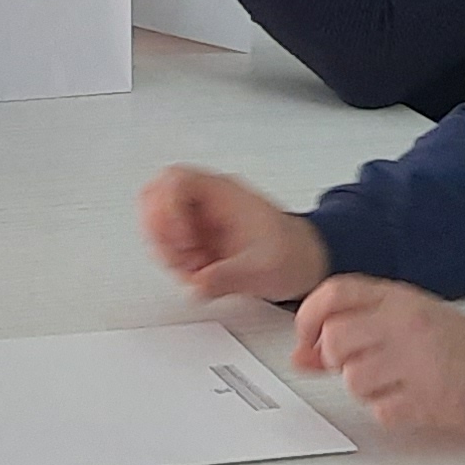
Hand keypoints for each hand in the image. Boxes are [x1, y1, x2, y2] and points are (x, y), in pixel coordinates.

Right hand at [140, 165, 329, 303]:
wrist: (308, 260)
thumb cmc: (294, 253)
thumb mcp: (264, 269)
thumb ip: (228, 276)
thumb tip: (198, 283)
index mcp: (223, 194)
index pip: (176, 181)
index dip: (169, 210)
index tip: (184, 239)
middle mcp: (207, 201)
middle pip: (157, 197)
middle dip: (161, 232)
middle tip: (181, 256)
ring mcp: (200, 219)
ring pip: (158, 221)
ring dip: (168, 250)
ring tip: (196, 268)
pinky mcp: (198, 238)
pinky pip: (169, 243)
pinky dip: (175, 261)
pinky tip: (198, 273)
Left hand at [290, 277, 464, 447]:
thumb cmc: (456, 345)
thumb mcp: (403, 319)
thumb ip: (353, 326)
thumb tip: (302, 353)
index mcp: (397, 298)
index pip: (334, 293)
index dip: (308, 317)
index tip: (306, 340)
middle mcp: (404, 324)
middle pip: (335, 339)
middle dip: (338, 361)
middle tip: (361, 364)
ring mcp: (415, 361)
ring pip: (353, 380)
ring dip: (366, 389)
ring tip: (394, 382)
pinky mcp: (425, 399)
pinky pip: (379, 410)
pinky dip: (389, 411)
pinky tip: (410, 398)